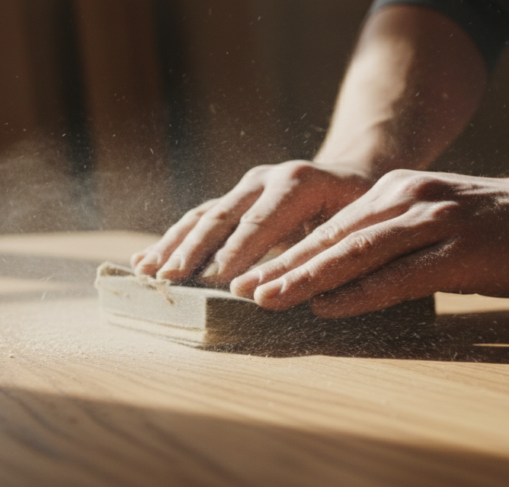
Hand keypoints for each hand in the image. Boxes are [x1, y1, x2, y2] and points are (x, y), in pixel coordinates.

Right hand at [130, 161, 376, 285]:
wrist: (354, 174)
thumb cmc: (364, 209)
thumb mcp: (365, 222)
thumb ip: (338, 250)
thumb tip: (312, 291)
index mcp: (300, 182)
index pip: (264, 220)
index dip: (241, 251)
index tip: (221, 282)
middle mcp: (266, 179)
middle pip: (224, 216)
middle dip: (196, 250)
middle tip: (174, 279)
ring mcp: (245, 189)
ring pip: (203, 216)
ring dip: (174, 246)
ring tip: (148, 272)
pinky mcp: (231, 202)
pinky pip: (196, 220)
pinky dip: (169, 241)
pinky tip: (143, 261)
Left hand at [230, 169, 508, 317]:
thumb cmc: (498, 227)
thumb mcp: (435, 222)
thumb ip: (392, 243)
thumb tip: (343, 279)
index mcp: (396, 191)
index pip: (330, 227)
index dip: (287, 252)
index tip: (248, 276)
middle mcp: (407, 199)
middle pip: (332, 238)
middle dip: (282, 266)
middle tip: (239, 292)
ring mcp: (433, 222)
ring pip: (355, 253)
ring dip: (306, 278)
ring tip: (267, 299)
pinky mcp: (459, 251)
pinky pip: (398, 275)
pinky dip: (358, 293)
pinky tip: (326, 308)